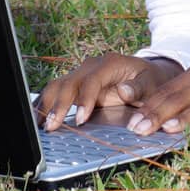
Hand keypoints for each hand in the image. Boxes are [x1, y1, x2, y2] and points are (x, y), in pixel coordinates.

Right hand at [38, 53, 180, 130]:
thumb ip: (139, 88)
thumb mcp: (151, 84)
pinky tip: (38, 118)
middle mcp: (92, 67)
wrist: (147, 74)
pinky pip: (57, 92)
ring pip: (57, 85)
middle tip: (52, 126)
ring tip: (40, 125)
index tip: (81, 119)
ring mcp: (82, 75)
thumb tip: (123, 90)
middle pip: (69, 82)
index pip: (91, 80)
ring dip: (47, 104)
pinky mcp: (77, 86)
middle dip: (59, 104)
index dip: (84, 99)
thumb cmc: (150, 80)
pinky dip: (46, 104)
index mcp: (110, 64)